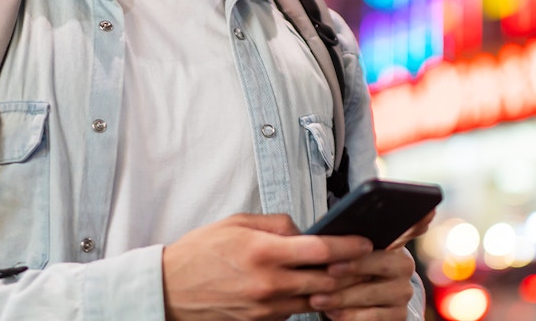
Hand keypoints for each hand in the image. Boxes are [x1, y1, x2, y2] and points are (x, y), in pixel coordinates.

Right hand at [163, 213, 373, 320]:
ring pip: (315, 299)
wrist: (170, 290)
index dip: (349, 246)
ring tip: (341, 273)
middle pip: (327, 279)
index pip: (320, 249)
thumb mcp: (237, 223)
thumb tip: (305, 230)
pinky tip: (309, 287)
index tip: (365, 242)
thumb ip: (276, 224)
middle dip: (349, 269)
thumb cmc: (201, 252)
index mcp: (263, 252)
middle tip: (363, 259)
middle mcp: (269, 283)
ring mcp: (266, 307)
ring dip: (332, 287)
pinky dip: (307, 299)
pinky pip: (295, 310)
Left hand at [306, 209, 434, 320]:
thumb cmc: (339, 271)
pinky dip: (350, 316)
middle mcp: (404, 265)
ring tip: (318, 297)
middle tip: (329, 270)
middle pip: (382, 262)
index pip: (411, 226)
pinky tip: (333, 313)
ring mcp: (402, 291)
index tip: (419, 213)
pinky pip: (374, 317)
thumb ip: (341, 237)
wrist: (347, 306)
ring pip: (373, 292)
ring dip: (343, 296)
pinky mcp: (398, 316)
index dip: (417, 220)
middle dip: (353, 266)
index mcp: (393, 242)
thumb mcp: (338, 251)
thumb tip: (326, 230)